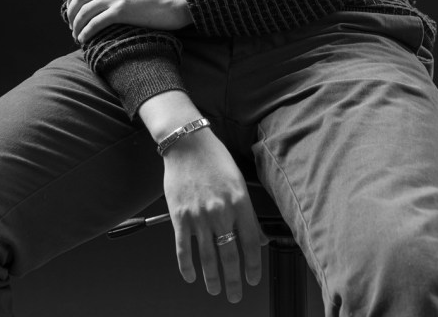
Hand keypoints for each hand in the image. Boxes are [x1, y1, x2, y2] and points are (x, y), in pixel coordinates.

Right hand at [162, 130, 268, 303]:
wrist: (187, 142)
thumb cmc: (214, 158)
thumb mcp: (239, 181)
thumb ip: (248, 212)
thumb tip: (258, 237)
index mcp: (239, 201)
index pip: (251, 242)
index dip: (253, 265)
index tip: (253, 278)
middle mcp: (220, 211)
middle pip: (230, 255)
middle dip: (234, 280)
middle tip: (235, 294)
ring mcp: (198, 215)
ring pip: (207, 257)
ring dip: (212, 279)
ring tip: (215, 289)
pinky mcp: (179, 216)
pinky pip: (183, 248)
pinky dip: (187, 267)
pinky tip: (191, 276)